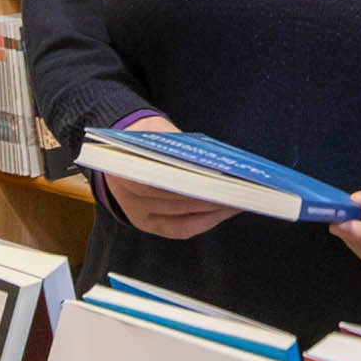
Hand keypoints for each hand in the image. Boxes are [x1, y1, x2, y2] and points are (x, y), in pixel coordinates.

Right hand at [96, 113, 239, 241]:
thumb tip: (214, 162)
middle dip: (211, 198)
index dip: (195, 183)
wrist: (121, 147)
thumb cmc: (146, 137)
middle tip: (239, 191)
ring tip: (237, 200)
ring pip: (180, 219)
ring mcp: (136, 214)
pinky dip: (203, 222)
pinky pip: (179, 229)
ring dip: (212, 211)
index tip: (223, 178)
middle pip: (175, 202)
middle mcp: (128, 196)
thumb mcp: (159, 131)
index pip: (163, 180)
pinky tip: (222, 212)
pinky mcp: (146, 224)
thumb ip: (179, 147)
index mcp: (125, 167)